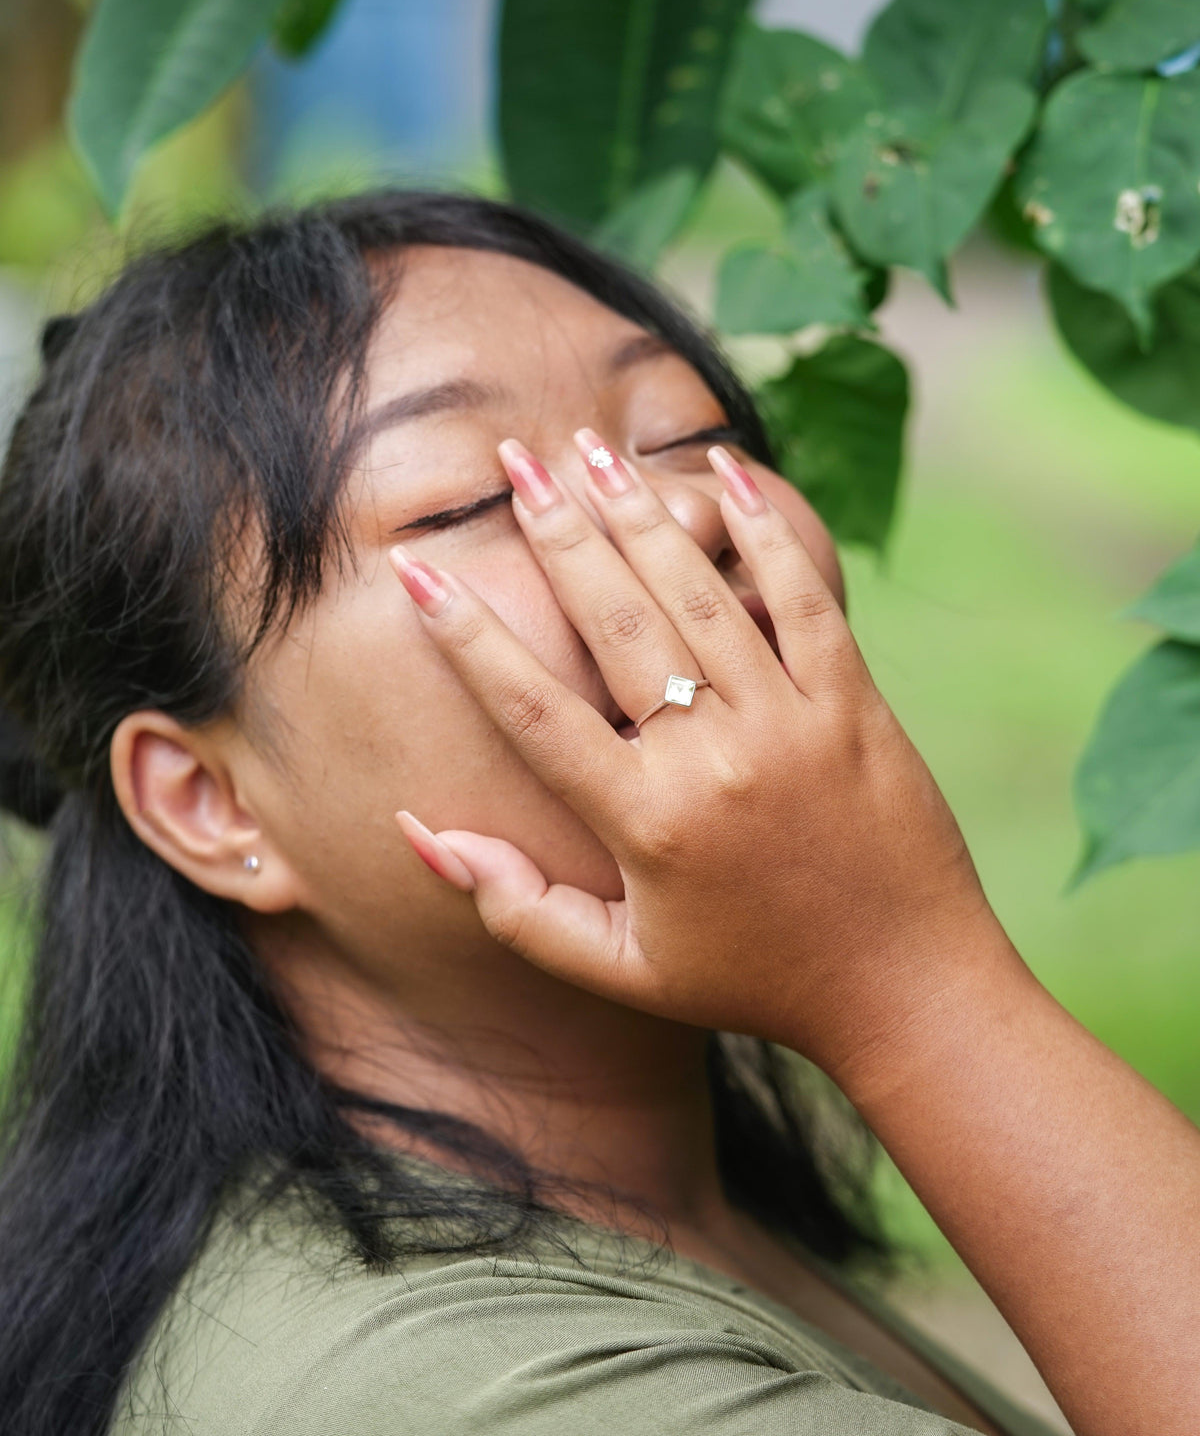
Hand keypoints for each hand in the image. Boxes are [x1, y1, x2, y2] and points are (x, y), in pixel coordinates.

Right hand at [390, 433, 999, 1083]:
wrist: (905, 987)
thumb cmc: (751, 980)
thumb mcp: (620, 968)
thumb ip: (514, 905)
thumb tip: (419, 829)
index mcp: (646, 822)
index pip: (534, 710)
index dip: (469, 637)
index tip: (418, 573)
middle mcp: (713, 758)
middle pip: (616, 622)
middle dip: (557, 531)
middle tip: (515, 458)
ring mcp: (791, 722)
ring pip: (699, 595)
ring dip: (639, 514)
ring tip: (588, 449)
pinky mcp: (855, 703)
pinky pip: (802, 599)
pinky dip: (765, 531)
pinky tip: (727, 472)